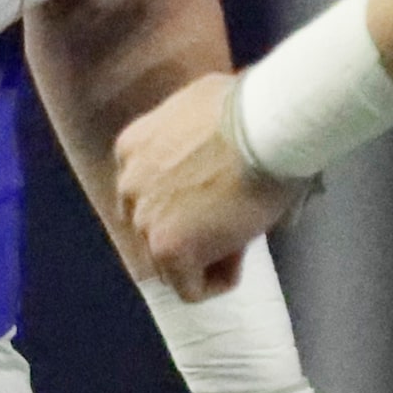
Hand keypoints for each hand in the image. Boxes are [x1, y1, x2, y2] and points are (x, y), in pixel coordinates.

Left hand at [118, 73, 306, 299]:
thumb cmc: (251, 108)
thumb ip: (191, 132)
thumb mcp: (202, 104)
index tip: (217, 195)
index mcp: (132, 146)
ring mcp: (144, 218)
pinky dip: (217, 279)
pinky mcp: (168, 247)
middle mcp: (129, 183)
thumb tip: (217, 142)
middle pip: (152, 226)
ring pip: (169, 261)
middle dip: (189, 228)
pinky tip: (241, 254)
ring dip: (204, 254)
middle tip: (229, 218)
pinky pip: (189, 288)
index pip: (145, 192)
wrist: (263, 125)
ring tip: (240, 234)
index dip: (184, 200)